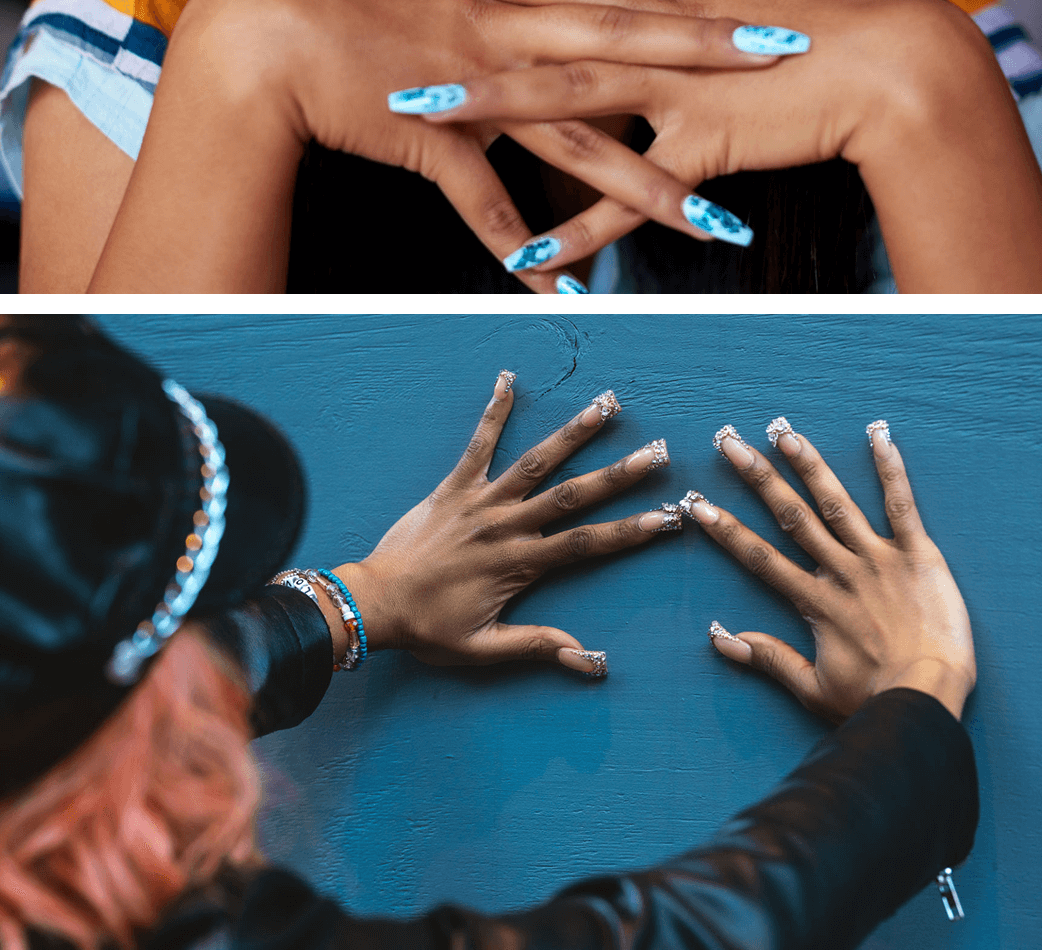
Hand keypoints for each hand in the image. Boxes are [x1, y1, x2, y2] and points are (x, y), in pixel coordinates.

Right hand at [207, 0, 775, 290]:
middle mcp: (501, 32)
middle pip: (620, 42)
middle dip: (705, 48)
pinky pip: (488, 205)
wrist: (247, 42)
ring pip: (580, 141)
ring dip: (650, 185)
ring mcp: (476, 90)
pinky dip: (526, 252)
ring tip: (717, 225)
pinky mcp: (437, 142)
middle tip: (783, 50)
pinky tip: (569, 292)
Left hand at [330, 374, 678, 673]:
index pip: (587, 544)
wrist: (374, 602)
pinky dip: (493, 413)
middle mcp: (507, 526)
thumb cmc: (427, 628)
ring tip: (606, 406)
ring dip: (573, 433)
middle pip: (573, 495)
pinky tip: (507, 382)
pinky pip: (477, 445)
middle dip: (618, 474)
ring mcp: (480, 502)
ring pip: (536, 462)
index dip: (630, 531)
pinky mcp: (453, 487)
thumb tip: (589, 660)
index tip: (667, 517)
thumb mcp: (483, 649)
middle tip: (656, 454)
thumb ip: (537, 646)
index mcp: (520, 564)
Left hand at [396, 0, 988, 278]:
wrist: (910, 67)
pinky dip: (579, 233)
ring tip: (414, 110)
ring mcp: (675, 87)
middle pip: (542, 8)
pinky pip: (629, 199)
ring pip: (564, 96)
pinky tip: (525, 259)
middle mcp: (659, 30)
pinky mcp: (704, 145)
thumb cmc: (867, 9)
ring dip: (488, 103)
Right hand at [692, 421, 975, 723]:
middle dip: (758, 478)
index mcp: (814, 602)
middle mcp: (840, 572)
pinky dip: (890, 469)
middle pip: (791, 517)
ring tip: (784, 432)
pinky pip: (901, 505)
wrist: (928, 702)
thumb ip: (769, 659)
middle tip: (730, 443)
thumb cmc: (874, 703)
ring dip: (809, 465)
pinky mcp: (918, 555)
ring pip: (836, 503)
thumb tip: (719, 639)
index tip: (698, 504)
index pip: (760, 558)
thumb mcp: (813, 690)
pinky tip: (878, 435)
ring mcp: (878, 559)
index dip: (727, 530)